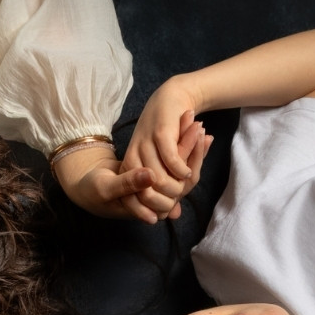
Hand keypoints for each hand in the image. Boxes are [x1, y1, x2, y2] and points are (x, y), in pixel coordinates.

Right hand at [55, 120, 208, 223]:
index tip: (199, 137)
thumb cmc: (93, 190)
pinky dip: (180, 145)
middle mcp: (160, 198)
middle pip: (186, 176)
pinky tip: (187, 126)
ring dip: (190, 147)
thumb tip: (152, 176)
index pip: (180, 185)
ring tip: (198, 123)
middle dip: (194, 152)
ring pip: (181, 168)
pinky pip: (172, 160)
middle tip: (202, 126)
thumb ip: (129, 183)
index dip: (190, 163)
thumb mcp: (107, 188)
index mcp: (153, 205)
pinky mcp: (153, 176)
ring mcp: (158, 188)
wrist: (86, 186)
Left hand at [120, 75, 213, 215]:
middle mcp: (132, 157)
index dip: (151, 210)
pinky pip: (171, 162)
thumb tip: (173, 215)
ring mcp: (145, 145)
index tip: (166, 211)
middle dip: (166, 200)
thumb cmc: (167, 138)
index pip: (134, 200)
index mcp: (128, 166)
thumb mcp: (162, 166)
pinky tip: (186, 171)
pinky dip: (181, 170)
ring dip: (176, 186)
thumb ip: (167, 190)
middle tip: (180, 195)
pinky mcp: (160, 135)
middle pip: (148, 194)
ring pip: (160, 180)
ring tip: (185, 183)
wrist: (171, 99)